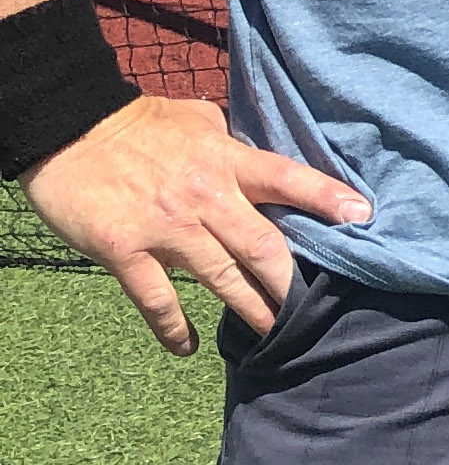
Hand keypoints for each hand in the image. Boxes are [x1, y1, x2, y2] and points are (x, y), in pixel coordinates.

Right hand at [24, 95, 368, 358]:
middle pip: (263, 244)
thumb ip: (230, 138)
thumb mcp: (194, 118)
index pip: (287, 179)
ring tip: (271, 335)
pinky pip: (158, 300)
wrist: (69, 128)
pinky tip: (188, 347)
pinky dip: (175, 329)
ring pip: (221, 278)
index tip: (363, 217)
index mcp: (224, 159)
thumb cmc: (136, 123)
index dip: (327, 198)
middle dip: (290, 282)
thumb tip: (259, 146)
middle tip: (311, 309)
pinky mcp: (126, 250)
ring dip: (250, 310)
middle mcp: (204, 195)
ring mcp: (166, 227)